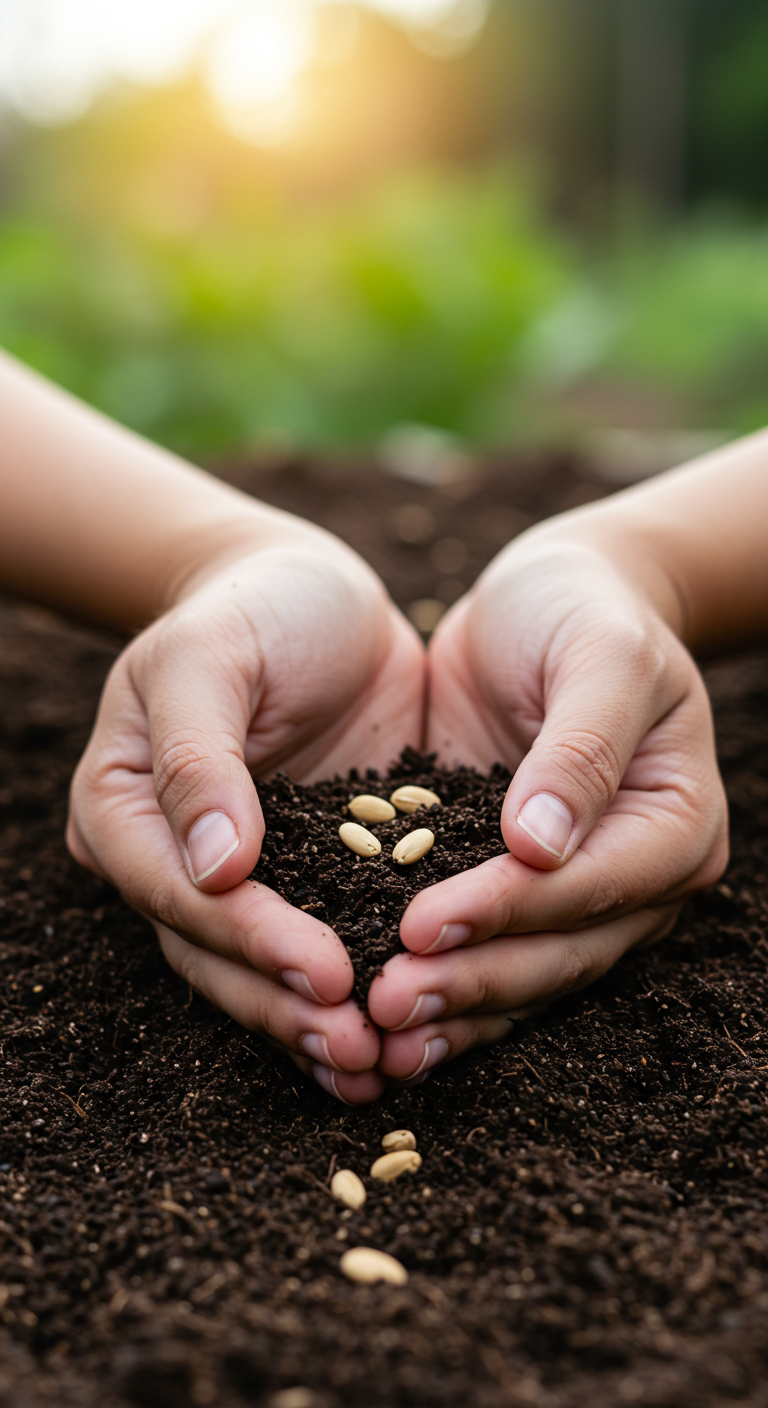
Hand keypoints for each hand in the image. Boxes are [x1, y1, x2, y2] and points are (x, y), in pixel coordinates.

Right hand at [68, 526, 424, 1102]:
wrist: (317, 594)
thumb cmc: (252, 606)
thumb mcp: (211, 655)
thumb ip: (200, 756)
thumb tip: (215, 868)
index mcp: (126, 809)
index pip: (179, 894)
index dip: (251, 940)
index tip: (328, 974)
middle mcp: (172, 859)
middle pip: (216, 955)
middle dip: (288, 1006)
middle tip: (363, 1049)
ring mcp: (243, 877)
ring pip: (267, 971)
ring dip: (321, 1024)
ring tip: (385, 1068)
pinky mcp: (315, 877)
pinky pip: (330, 944)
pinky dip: (363, 991)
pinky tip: (410, 1036)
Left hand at [368, 534, 728, 1082]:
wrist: (547, 596)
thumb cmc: (582, 608)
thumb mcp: (597, 652)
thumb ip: (580, 745)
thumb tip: (541, 847)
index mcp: (674, 823)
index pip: (592, 886)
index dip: (506, 911)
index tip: (421, 926)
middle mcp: (635, 877)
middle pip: (558, 952)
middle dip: (471, 981)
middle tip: (385, 1003)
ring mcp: (575, 894)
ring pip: (521, 975)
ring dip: (451, 1009)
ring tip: (375, 1039)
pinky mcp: (512, 890)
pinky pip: (481, 952)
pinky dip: (437, 985)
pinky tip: (377, 1022)